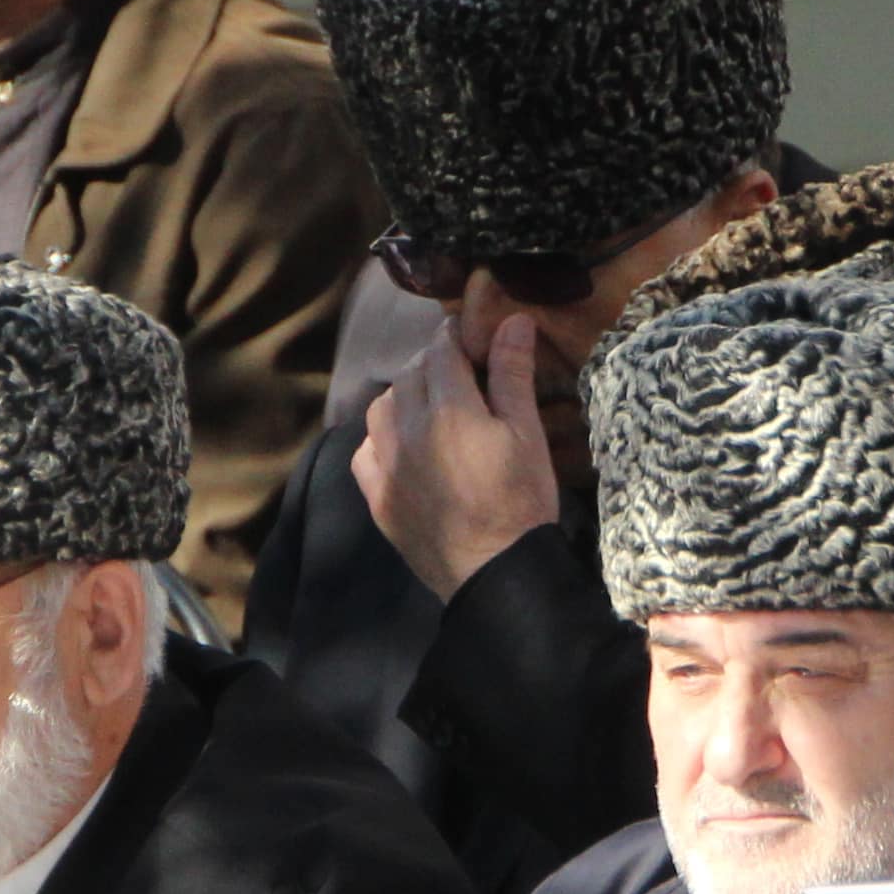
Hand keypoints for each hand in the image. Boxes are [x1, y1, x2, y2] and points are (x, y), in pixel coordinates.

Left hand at [355, 320, 562, 602]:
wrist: (495, 574)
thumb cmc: (522, 502)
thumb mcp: (528, 435)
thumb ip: (512, 374)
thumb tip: (512, 320)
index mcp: (449, 409)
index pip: (441, 349)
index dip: (455, 336)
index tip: (470, 338)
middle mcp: (407, 429)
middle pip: (409, 375)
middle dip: (432, 366)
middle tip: (459, 376)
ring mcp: (386, 464)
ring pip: (381, 407)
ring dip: (403, 397)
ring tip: (430, 409)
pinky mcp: (376, 496)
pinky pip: (365, 450)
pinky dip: (380, 438)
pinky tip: (404, 446)